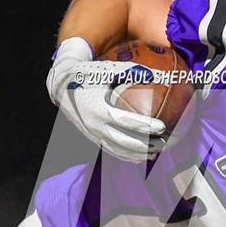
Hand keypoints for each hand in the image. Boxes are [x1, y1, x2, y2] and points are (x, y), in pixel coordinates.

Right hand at [46, 37, 165, 161]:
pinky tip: (139, 157)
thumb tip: (161, 76)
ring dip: (137, 154)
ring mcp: (92, 134)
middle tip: (163, 143)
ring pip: (117, 150)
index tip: (162, 126)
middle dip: (145, 145)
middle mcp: (95, 125)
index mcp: (99, 109)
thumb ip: (135, 71)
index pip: (126, 122)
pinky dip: (125, 155)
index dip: (145, 126)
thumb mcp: (110, 69)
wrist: (61, 84)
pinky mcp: (91, 137)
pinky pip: (110, 150)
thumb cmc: (90, 73)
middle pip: (124, 142)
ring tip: (155, 153)